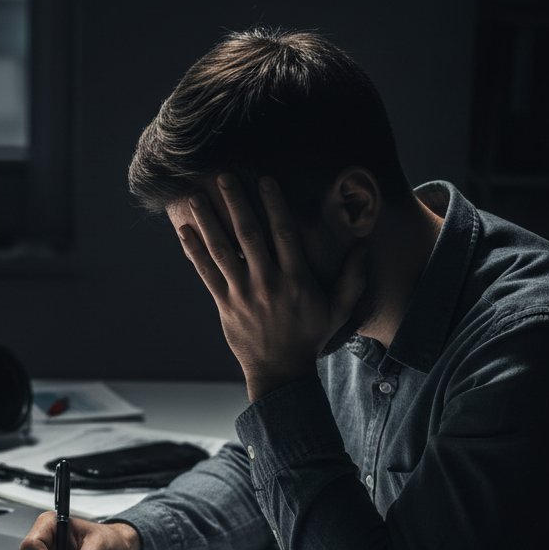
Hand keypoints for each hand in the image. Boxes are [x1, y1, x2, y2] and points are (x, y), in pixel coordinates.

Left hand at [176, 175, 366, 400]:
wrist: (280, 372)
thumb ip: (353, 277)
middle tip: (224, 177)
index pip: (284, 233)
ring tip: (194, 198)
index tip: (265, 180)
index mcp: (296, 279)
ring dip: (208, 222)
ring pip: (222, 251)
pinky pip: (206, 273)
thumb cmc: (310, 337)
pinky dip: (194, 252)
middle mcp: (267, 282)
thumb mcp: (339, 309)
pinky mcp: (225, 305)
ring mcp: (243, 294)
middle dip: (236, 203)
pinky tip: (183, 231)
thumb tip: (365, 244)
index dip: (274, 204)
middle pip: (249, 234)